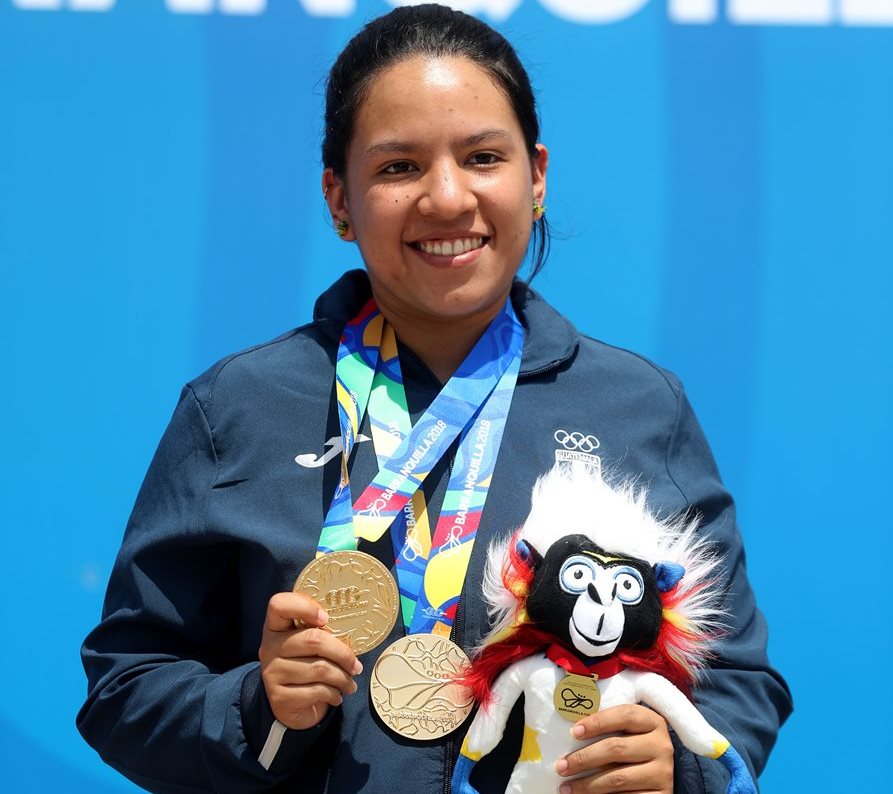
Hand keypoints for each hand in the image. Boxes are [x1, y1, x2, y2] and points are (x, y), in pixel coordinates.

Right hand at [259, 592, 362, 730]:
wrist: (292, 706)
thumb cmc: (307, 665)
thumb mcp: (309, 645)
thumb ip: (321, 632)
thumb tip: (355, 628)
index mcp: (276, 627)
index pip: (279, 605)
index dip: (304, 606)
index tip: (326, 617)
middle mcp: (269, 647)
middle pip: (313, 640)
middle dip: (342, 653)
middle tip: (357, 665)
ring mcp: (272, 672)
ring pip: (319, 668)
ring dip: (342, 678)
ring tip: (350, 682)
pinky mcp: (279, 696)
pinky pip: (316, 691)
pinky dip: (333, 694)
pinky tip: (337, 696)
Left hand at [555, 704, 673, 792]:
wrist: (657, 776)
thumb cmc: (632, 747)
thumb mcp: (627, 733)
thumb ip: (607, 727)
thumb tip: (572, 731)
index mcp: (653, 722)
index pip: (625, 715)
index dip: (598, 721)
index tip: (573, 732)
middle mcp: (661, 746)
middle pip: (616, 748)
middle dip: (583, 758)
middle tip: (561, 766)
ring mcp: (663, 773)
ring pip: (617, 778)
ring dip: (587, 784)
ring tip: (566, 787)